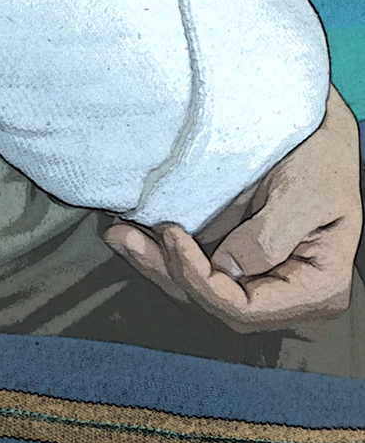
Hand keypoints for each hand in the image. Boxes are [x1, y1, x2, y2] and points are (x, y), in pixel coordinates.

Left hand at [103, 87, 362, 333]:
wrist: (322, 134)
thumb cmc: (322, 159)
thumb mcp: (303, 194)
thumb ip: (268, 238)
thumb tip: (224, 268)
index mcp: (315, 290)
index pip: (245, 309)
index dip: (199, 281)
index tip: (171, 236)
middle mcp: (286, 296)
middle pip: (215, 304)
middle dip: (166, 272)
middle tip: (125, 238)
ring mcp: (261, 281)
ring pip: (200, 290)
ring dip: (156, 264)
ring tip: (120, 235)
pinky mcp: (239, 260)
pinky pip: (199, 267)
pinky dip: (166, 253)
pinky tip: (137, 232)